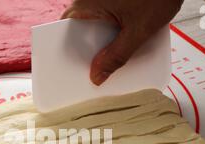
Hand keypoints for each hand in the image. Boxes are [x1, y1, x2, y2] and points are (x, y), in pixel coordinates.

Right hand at [62, 0, 183, 84]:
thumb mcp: (138, 30)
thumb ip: (117, 55)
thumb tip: (97, 75)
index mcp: (88, 1)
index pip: (66, 29)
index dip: (70, 51)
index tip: (76, 68)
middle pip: (80, 28)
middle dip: (89, 49)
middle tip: (97, 68)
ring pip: (94, 23)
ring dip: (102, 40)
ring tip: (111, 56)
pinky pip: (105, 16)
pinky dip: (111, 29)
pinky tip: (123, 41)